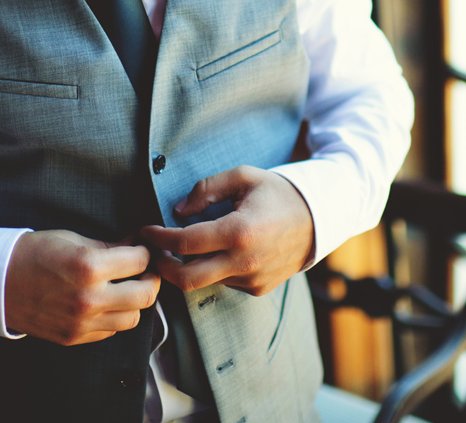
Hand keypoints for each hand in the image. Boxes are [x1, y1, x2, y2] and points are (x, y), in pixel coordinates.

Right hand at [4, 230, 159, 344]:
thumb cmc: (32, 254)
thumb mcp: (72, 239)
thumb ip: (108, 246)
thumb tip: (134, 245)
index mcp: (89, 267)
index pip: (140, 261)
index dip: (145, 252)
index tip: (142, 250)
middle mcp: (89, 298)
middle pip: (145, 295)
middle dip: (150, 279)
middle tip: (145, 271)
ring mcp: (81, 322)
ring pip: (133, 318)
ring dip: (135, 302)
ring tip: (126, 288)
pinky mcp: (73, 337)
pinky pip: (110, 331)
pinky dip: (115, 317)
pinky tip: (106, 303)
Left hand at [140, 165, 314, 296]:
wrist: (320, 219)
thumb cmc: (278, 193)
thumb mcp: (244, 177)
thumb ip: (207, 188)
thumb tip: (178, 211)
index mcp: (239, 231)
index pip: (184, 243)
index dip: (158, 238)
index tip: (146, 230)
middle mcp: (245, 262)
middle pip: (186, 279)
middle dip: (162, 267)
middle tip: (153, 251)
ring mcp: (252, 279)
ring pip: (205, 281)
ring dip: (188, 267)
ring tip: (183, 248)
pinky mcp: (258, 289)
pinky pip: (224, 283)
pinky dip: (213, 270)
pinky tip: (217, 252)